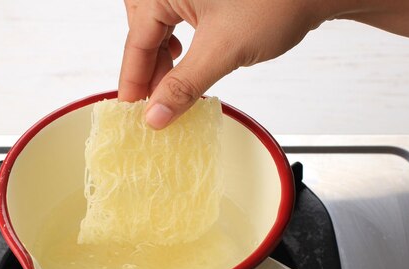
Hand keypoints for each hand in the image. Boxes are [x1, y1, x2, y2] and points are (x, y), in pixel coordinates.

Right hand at [118, 0, 408, 128]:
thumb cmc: (276, 0)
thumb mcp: (222, 50)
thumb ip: (183, 86)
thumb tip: (156, 116)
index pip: (136, 41)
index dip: (133, 81)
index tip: (132, 111)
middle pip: (143, 31)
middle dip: (148, 69)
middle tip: (154, 103)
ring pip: (160, 26)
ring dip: (163, 59)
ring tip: (172, 87)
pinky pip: (178, 17)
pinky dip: (179, 43)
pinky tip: (186, 58)